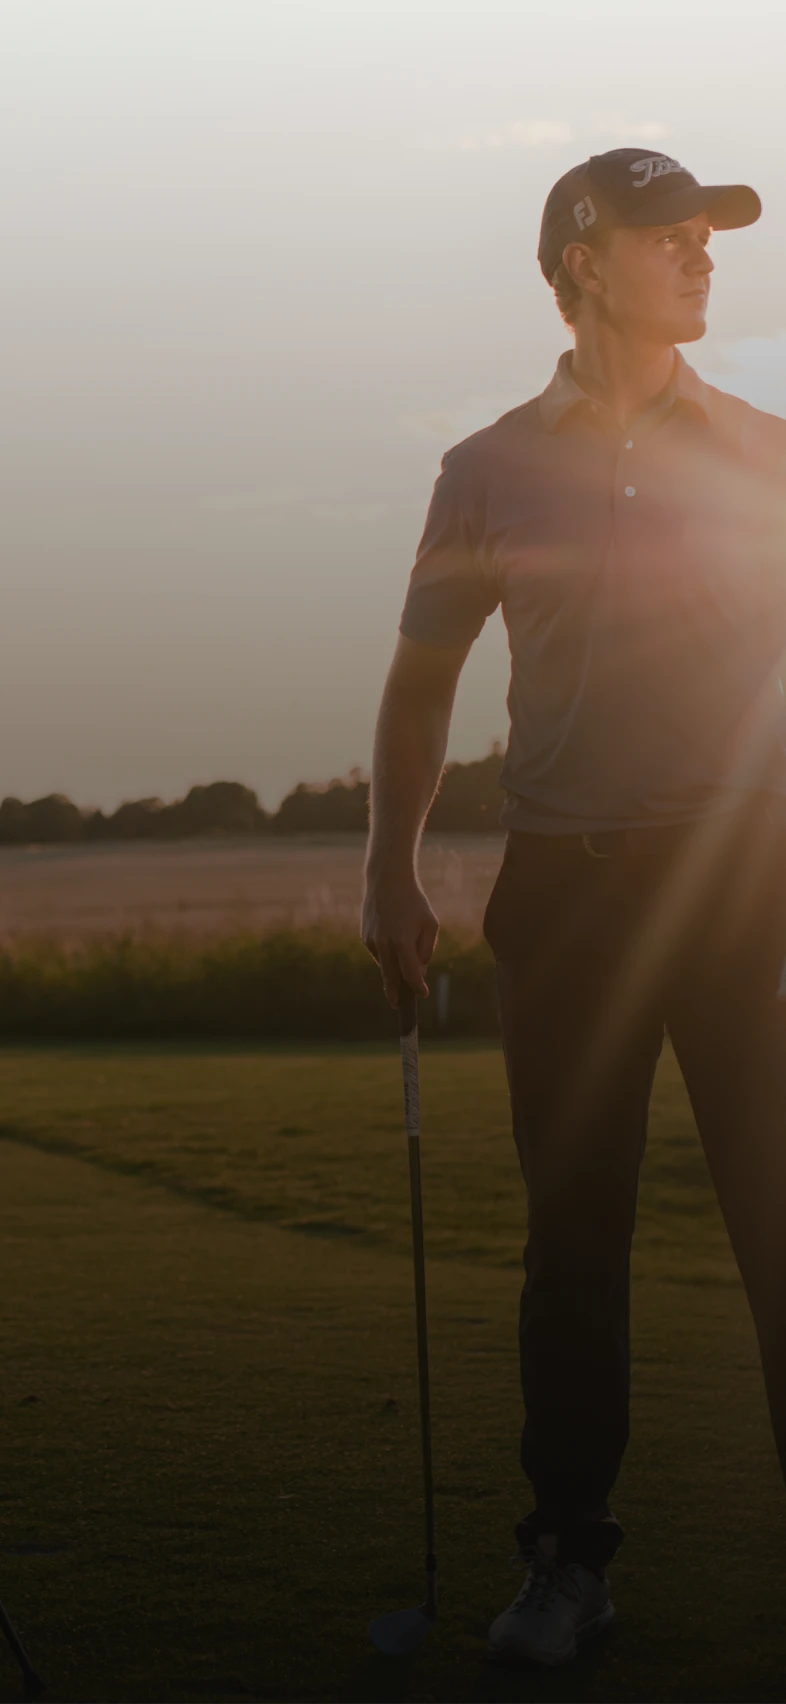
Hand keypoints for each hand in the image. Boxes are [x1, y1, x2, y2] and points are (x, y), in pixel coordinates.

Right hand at [361, 872, 438, 1006]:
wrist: (387, 880)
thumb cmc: (414, 902)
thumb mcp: (430, 924)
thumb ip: (426, 949)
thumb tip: (418, 971)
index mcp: (403, 940)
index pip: (411, 972)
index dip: (417, 986)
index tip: (423, 994)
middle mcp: (384, 943)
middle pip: (390, 976)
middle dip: (394, 992)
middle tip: (397, 1006)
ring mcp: (372, 940)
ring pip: (385, 963)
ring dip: (393, 968)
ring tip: (403, 954)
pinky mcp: (364, 937)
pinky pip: (379, 952)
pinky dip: (387, 953)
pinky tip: (393, 938)